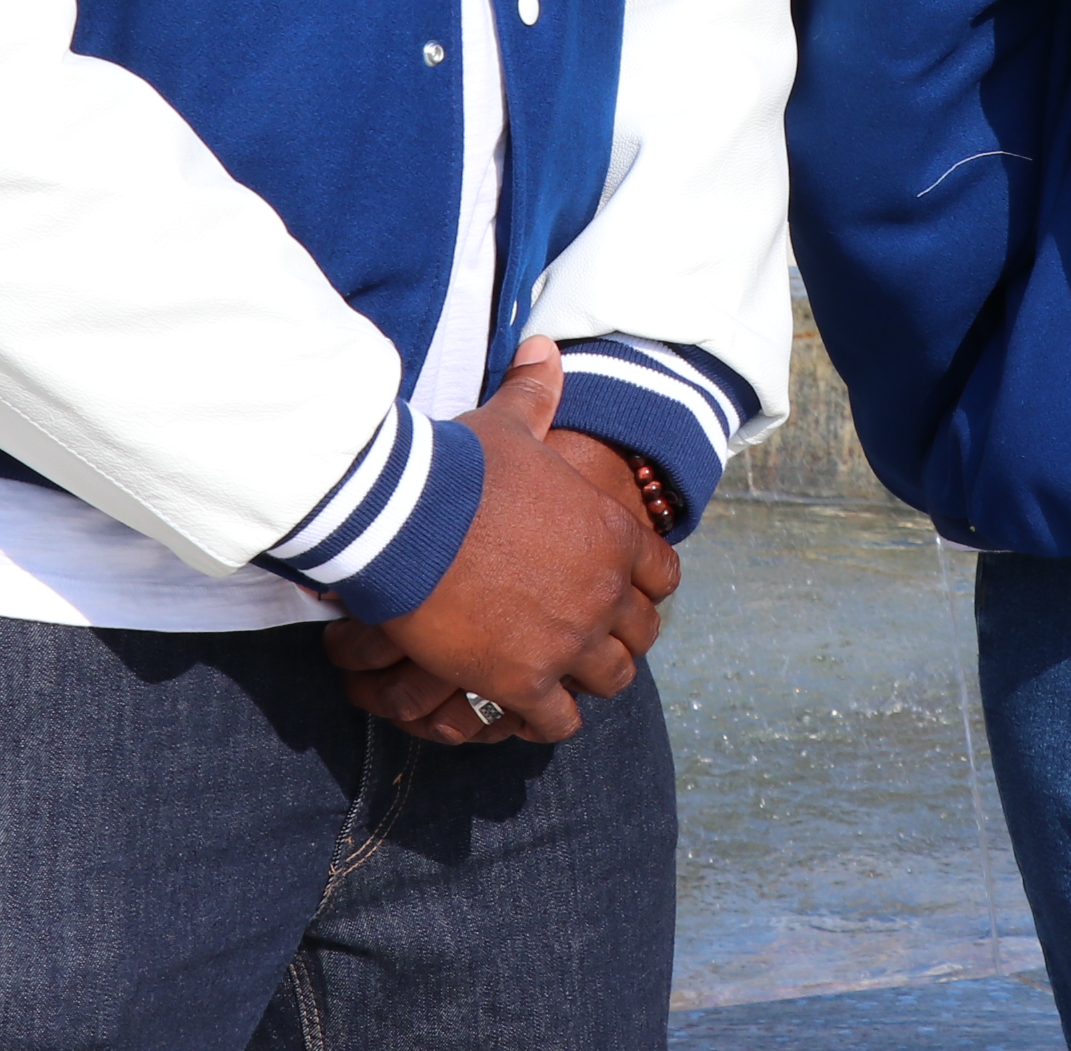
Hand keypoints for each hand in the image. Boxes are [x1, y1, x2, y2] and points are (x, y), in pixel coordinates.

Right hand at [319, 341, 674, 744]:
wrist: (407, 519)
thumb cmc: (460, 467)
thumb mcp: (510, 425)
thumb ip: (537, 393)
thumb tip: (544, 347)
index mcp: (613, 533)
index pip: (663, 575)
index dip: (645, 586)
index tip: (623, 592)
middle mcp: (605, 590)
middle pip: (642, 635)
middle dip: (621, 639)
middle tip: (591, 641)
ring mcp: (569, 639)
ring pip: (611, 681)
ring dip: (590, 682)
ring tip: (563, 680)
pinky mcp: (524, 679)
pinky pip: (557, 722)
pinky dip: (546, 722)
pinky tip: (525, 712)